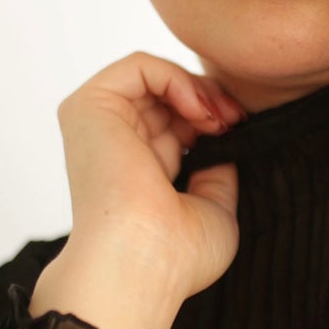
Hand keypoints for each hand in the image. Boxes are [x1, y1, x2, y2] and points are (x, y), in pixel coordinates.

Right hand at [51, 52, 246, 305]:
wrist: (144, 263)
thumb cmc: (175, 255)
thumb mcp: (213, 207)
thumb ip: (217, 171)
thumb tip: (226, 142)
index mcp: (136, 171)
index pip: (175, 124)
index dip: (211, 118)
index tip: (240, 131)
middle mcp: (114, 145)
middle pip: (167, 97)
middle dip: (210, 99)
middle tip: (236, 119)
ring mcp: (97, 124)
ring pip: (155, 77)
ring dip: (197, 88)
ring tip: (222, 117)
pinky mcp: (88, 106)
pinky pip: (138, 65)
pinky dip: (176, 78)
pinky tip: (200, 110)